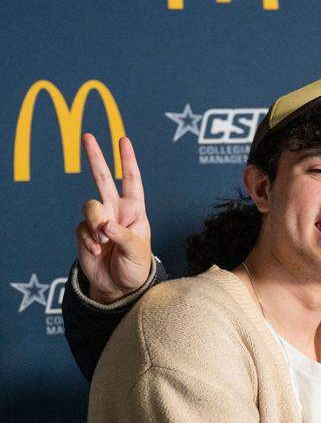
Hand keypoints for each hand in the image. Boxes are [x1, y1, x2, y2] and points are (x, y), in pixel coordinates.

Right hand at [75, 134, 152, 302]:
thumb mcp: (137, 252)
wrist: (119, 287)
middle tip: (88, 136)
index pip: (132, 181)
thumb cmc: (136, 268)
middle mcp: (116, 211)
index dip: (128, 161)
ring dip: (95, 224)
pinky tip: (96, 250)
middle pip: (103, 178)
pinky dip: (88, 239)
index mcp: (135, 211)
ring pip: (89, 206)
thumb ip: (122, 235)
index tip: (123, 140)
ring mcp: (99, 220)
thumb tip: (105, 225)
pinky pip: (81, 227)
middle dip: (96, 157)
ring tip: (104, 243)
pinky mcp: (85, 231)